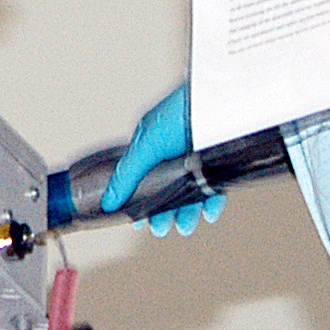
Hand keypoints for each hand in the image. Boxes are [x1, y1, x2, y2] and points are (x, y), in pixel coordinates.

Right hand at [103, 83, 226, 236]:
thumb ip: (128, 174)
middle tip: (160, 227)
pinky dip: (212, 203)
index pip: (141, 178)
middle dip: (162, 212)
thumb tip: (110, 199)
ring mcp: (197, 159)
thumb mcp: (146, 144)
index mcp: (152, 146)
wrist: (220, 102)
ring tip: (183, 226)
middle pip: (166, 190)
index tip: (136, 220)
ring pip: (190, 193)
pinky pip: (216, 189)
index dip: (138, 200)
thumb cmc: (182, 110)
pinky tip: (208, 212)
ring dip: (186, 213)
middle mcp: (174, 153)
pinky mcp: (220, 163)